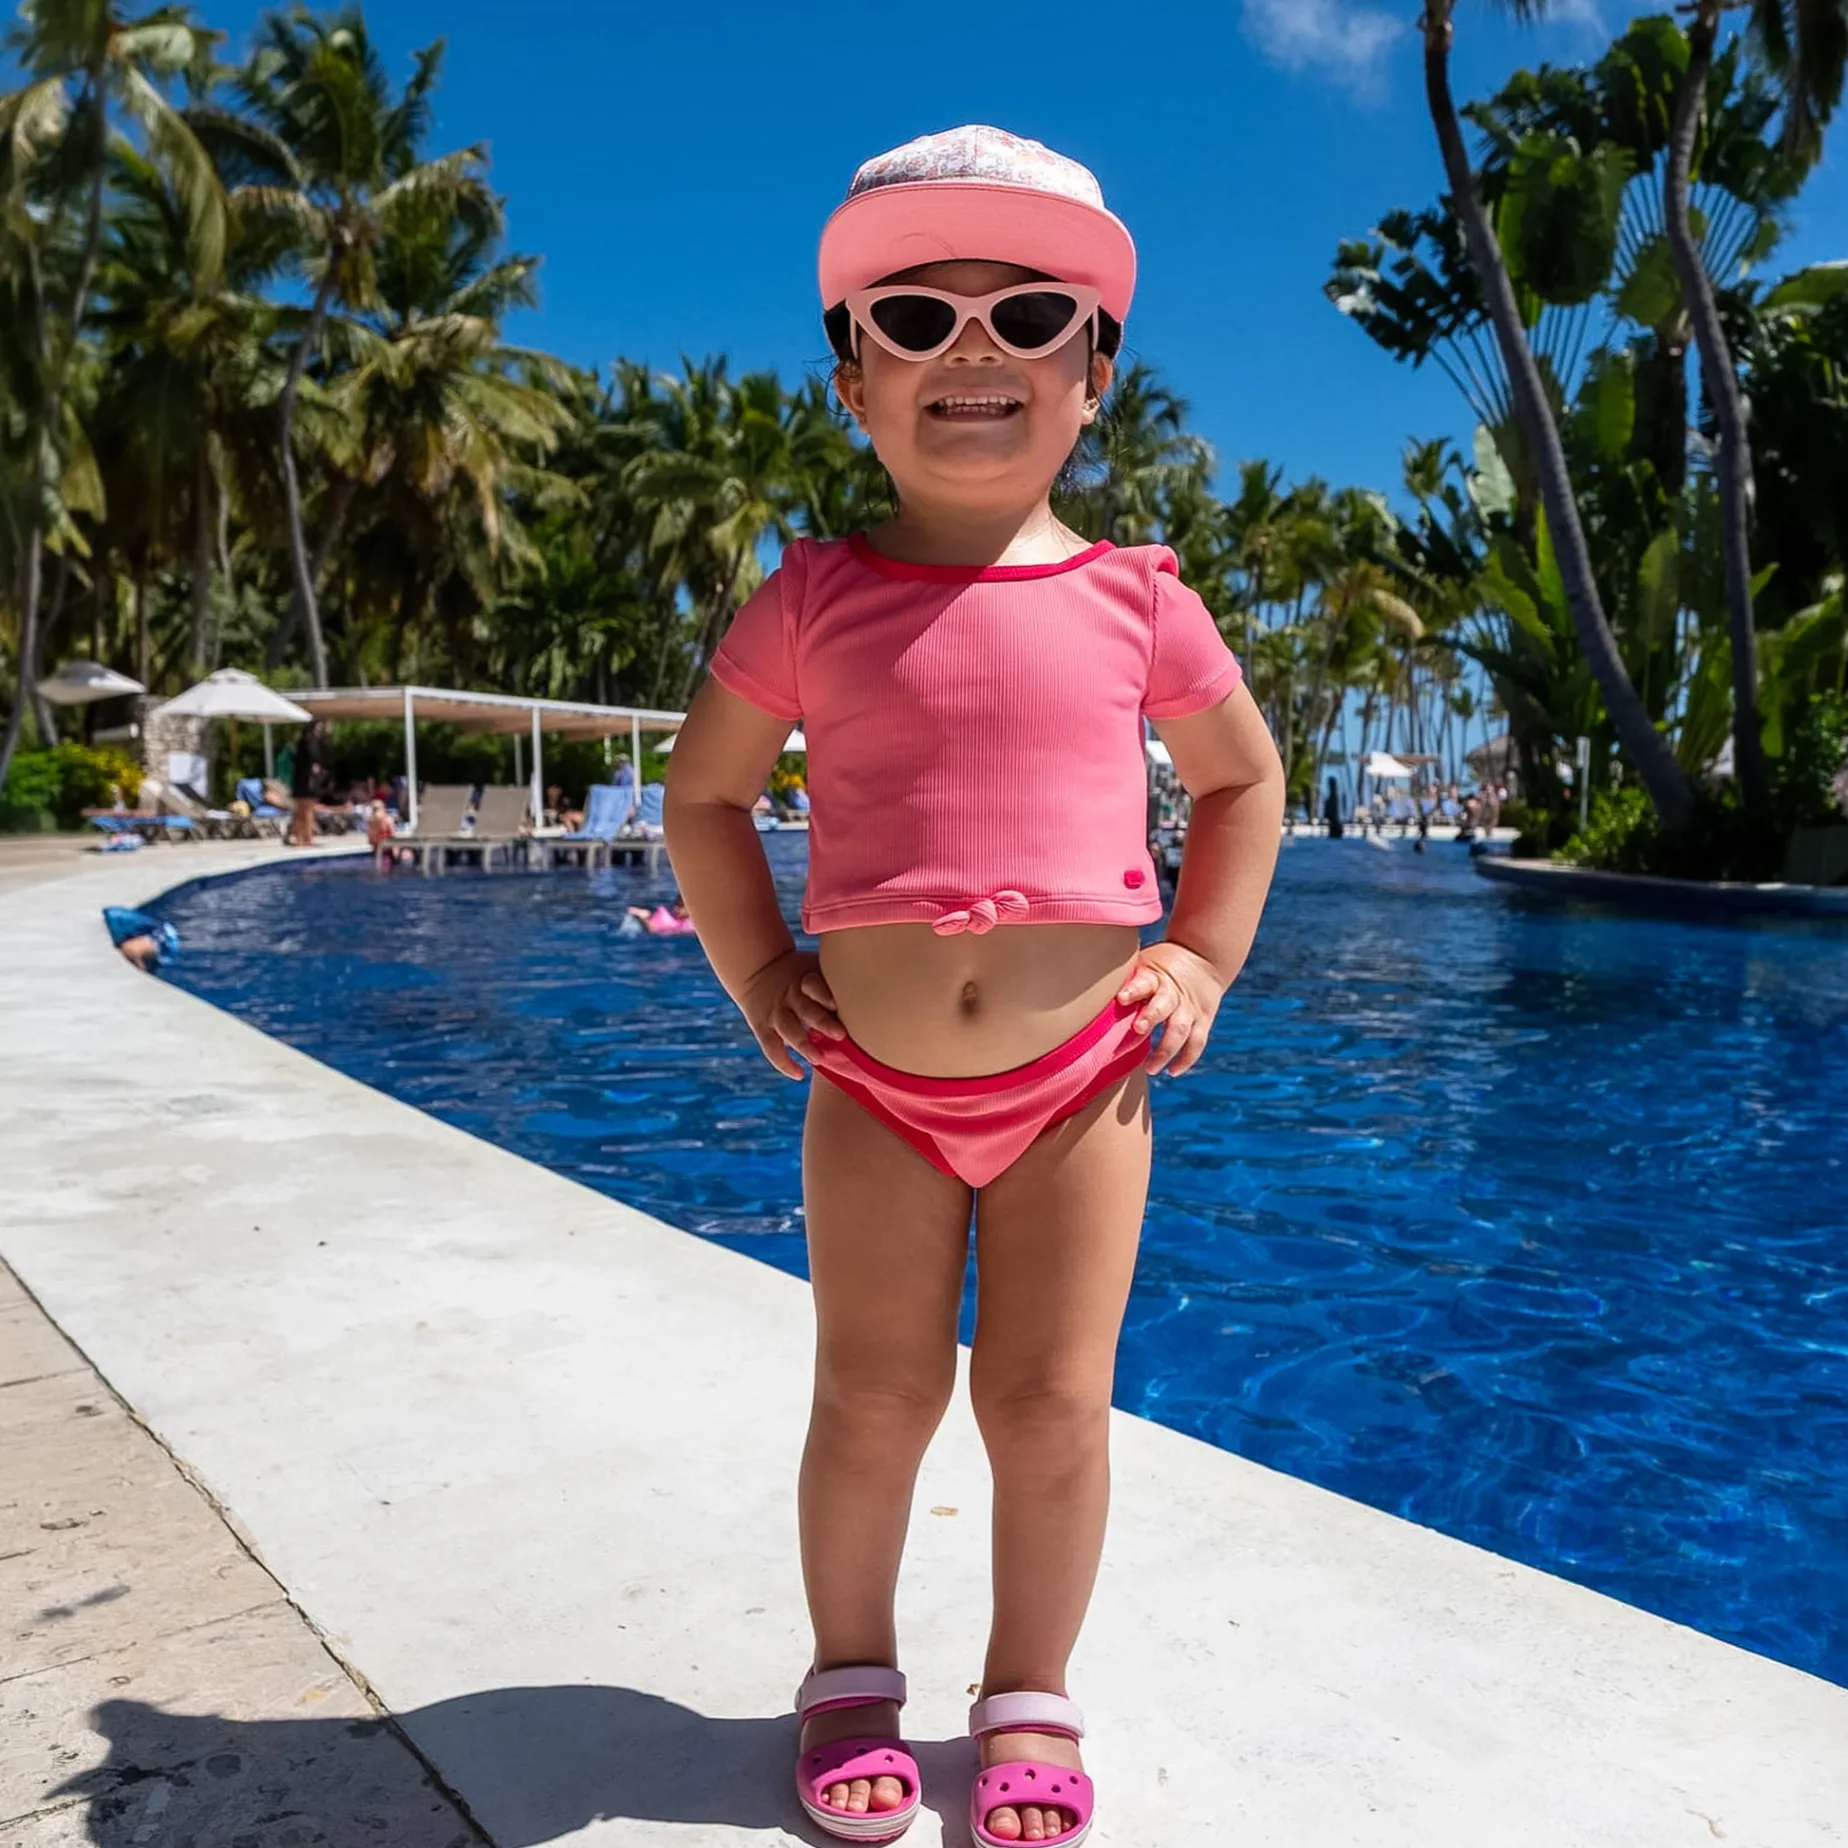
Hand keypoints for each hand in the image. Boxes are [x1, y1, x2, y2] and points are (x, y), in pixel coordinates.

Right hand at [739, 948, 843, 1079]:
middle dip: (821, 1022)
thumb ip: (838, 977)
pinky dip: (784, 1063)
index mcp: (805, 979)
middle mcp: (789, 996)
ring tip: (819, 1059)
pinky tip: (799, 1074)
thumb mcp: (817, 966)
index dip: (823, 994)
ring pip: (788, 1029)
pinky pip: (771, 1048)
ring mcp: (775, 1013)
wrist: (759, 969)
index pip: (812, 985)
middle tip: (840, 1035)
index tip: (837, 1004)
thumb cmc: (803, 972)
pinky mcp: (763, 1027)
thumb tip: (877, 982)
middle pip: (805, 1009)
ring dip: (803, 1045)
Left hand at [1116, 941, 1226, 1077]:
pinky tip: (1172, 1072)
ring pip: (1181, 1030)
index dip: (1135, 990)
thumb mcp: (1143, 963)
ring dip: (1166, 1050)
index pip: (1145, 983)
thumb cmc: (1162, 964)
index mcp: (1156, 977)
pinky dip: (1186, 1059)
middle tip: (1138, 1030)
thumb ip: (1125, 978)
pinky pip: (1196, 1043)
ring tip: (1150, 1068)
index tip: (1121, 998)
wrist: (1203, 956)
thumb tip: (1087, 988)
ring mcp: (1190, 1008)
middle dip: (1151, 1017)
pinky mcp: (1203, 1020)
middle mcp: (1174, 994)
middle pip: (1164, 1006)